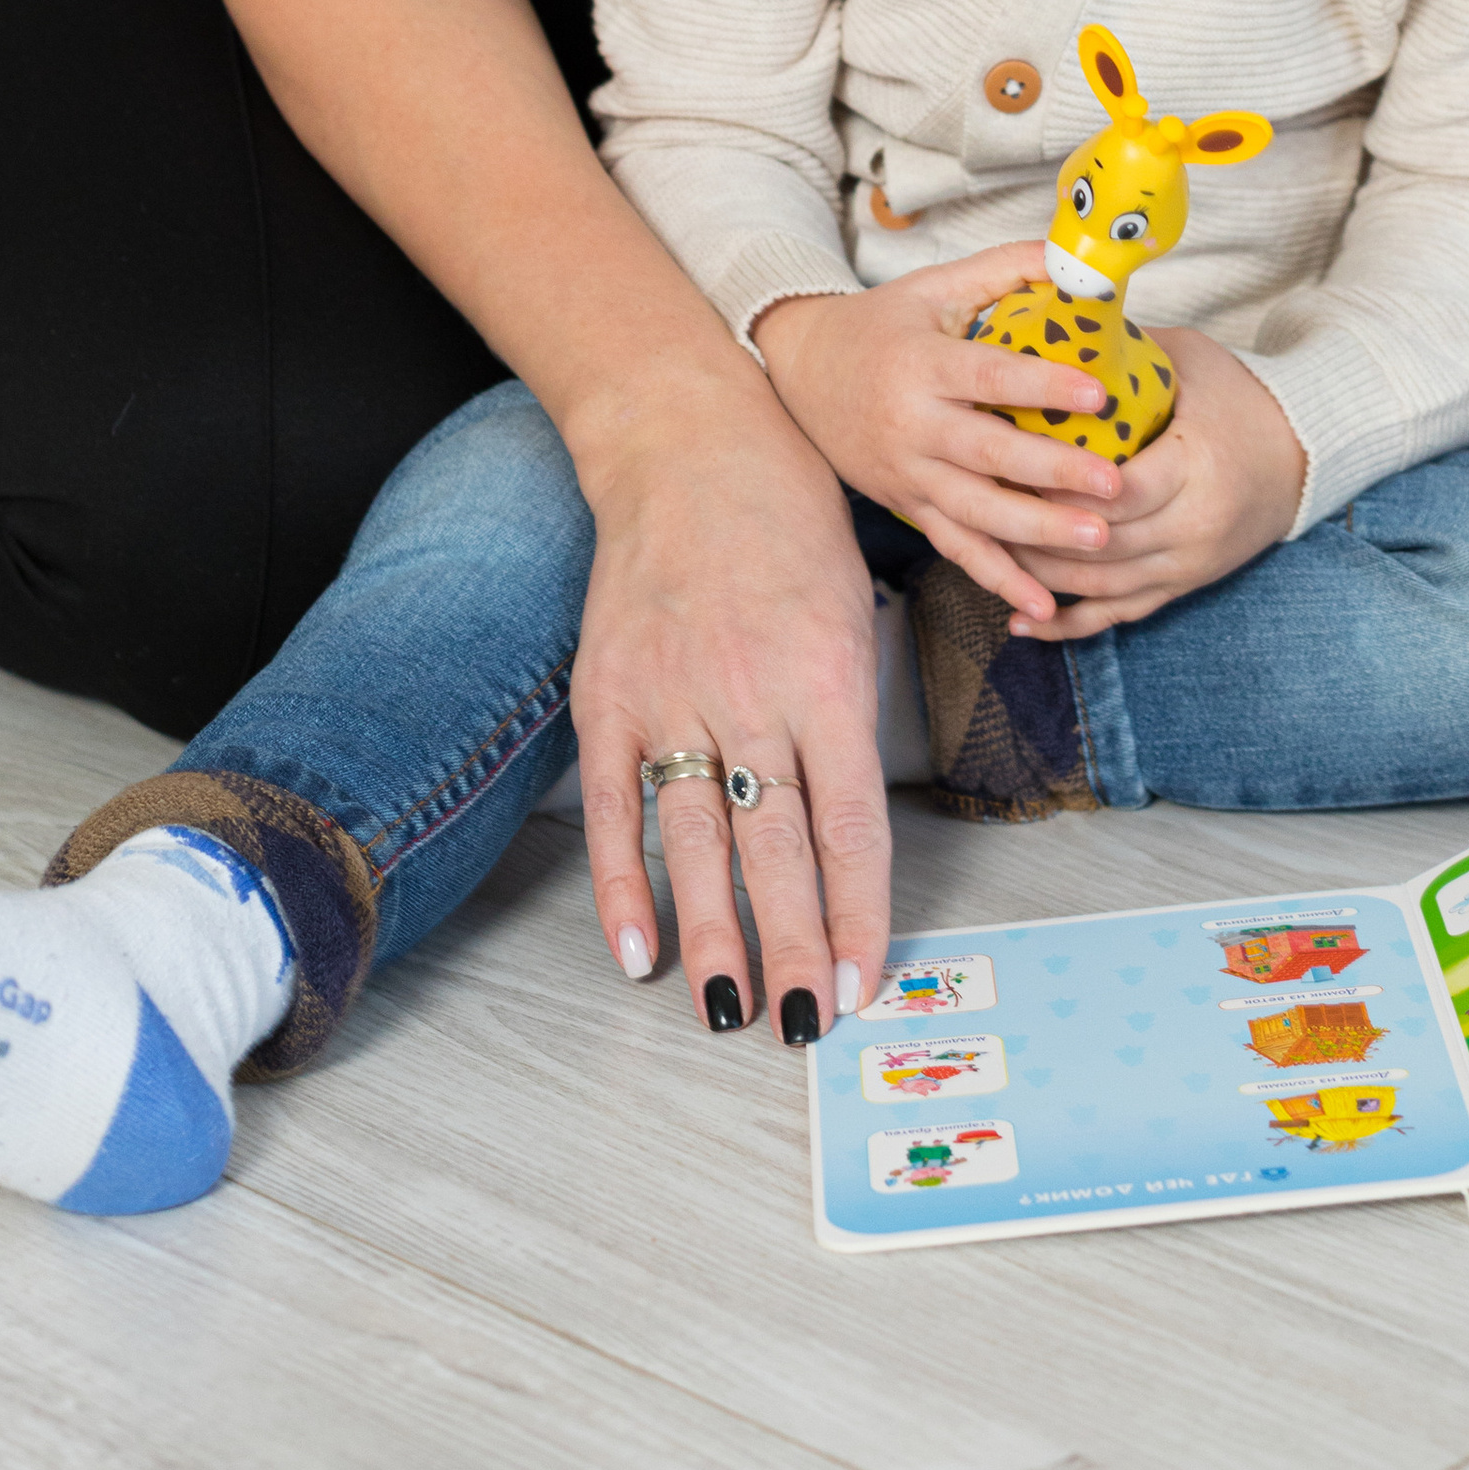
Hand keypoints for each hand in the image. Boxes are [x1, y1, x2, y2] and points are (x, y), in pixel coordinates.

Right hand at [565, 365, 892, 1040]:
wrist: (689, 443)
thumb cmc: (790, 521)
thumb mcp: (853, 607)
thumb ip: (848, 713)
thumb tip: (847, 826)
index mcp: (826, 675)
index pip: (850, 825)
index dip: (856, 913)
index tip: (861, 981)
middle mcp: (750, 695)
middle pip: (776, 850)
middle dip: (792, 949)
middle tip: (803, 1026)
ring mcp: (671, 696)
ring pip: (698, 843)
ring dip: (714, 938)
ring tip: (728, 1014)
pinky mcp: (607, 695)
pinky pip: (616, 806)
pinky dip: (623, 885)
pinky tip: (638, 950)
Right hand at [754, 250, 1124, 622]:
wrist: (800, 370)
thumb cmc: (882, 324)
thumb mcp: (936, 286)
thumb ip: (1005, 268)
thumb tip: (1072, 251)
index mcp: (922, 364)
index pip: (989, 375)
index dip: (1042, 384)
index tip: (1099, 393)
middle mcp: (912, 424)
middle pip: (989, 454)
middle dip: (1054, 473)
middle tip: (1115, 486)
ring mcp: (908, 473)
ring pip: (976, 512)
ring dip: (1037, 533)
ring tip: (1097, 541)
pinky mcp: (907, 506)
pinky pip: (956, 548)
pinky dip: (998, 579)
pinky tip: (1043, 606)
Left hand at [1002, 326, 1305, 638]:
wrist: (1299, 455)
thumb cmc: (1237, 397)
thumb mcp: (1188, 360)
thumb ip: (1123, 352)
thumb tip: (1049, 322)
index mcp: (1195, 468)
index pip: (1119, 492)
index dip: (1062, 488)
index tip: (1010, 466)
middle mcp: (1193, 527)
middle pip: (1101, 545)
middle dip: (1035, 530)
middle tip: (981, 505)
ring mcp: (1187, 565)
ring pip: (1101, 586)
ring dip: (1040, 575)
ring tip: (986, 551)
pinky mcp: (1181, 587)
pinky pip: (1118, 616)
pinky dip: (1069, 624)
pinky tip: (1023, 623)